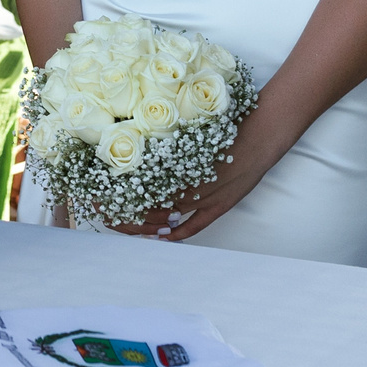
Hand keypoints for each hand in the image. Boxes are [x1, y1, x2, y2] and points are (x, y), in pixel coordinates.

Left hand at [110, 141, 272, 242]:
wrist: (260, 136)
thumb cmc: (226, 130)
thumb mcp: (193, 136)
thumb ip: (171, 149)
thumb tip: (145, 155)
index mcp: (178, 167)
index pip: (143, 185)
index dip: (123, 192)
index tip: (106, 193)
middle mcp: (188, 186)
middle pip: (151, 205)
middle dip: (129, 211)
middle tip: (109, 212)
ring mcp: (204, 200)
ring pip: (168, 217)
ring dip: (148, 223)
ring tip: (129, 226)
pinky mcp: (219, 208)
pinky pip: (193, 227)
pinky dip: (176, 233)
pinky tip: (162, 236)